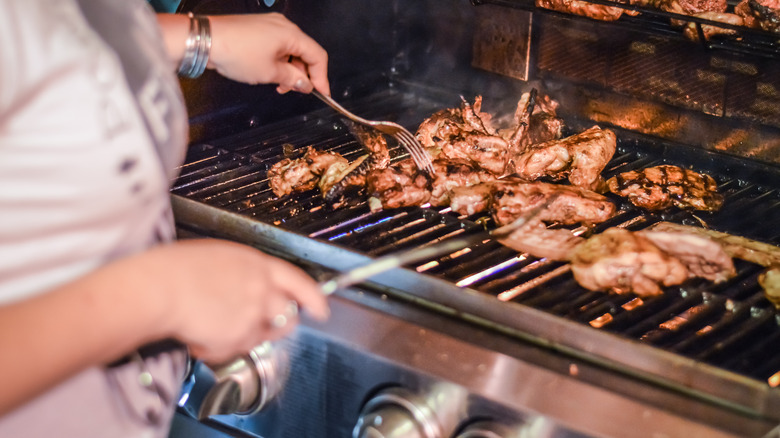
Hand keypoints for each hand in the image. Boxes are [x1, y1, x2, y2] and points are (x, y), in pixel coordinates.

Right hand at [149, 239, 328, 363]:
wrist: (158, 289)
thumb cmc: (174, 269)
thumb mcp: (217, 257)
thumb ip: (241, 273)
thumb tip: (243, 286)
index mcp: (257, 264)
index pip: (299, 281)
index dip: (314, 298)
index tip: (321, 309)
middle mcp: (261, 289)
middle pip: (287, 315)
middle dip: (277, 324)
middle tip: (254, 324)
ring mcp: (252, 315)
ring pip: (261, 336)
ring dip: (243, 336)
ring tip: (214, 325)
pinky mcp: (238, 338)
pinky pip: (234, 351)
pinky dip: (217, 348)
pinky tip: (199, 334)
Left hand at [207, 13, 329, 95]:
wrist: (205, 40)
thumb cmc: (236, 53)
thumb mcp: (270, 73)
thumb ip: (293, 79)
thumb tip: (306, 84)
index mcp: (291, 34)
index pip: (317, 55)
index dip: (322, 76)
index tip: (322, 93)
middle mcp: (283, 26)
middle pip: (305, 52)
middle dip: (303, 74)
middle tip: (295, 91)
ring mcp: (270, 26)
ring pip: (290, 50)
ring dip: (289, 70)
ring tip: (279, 85)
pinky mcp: (258, 30)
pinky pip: (277, 46)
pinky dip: (278, 62)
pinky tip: (269, 74)